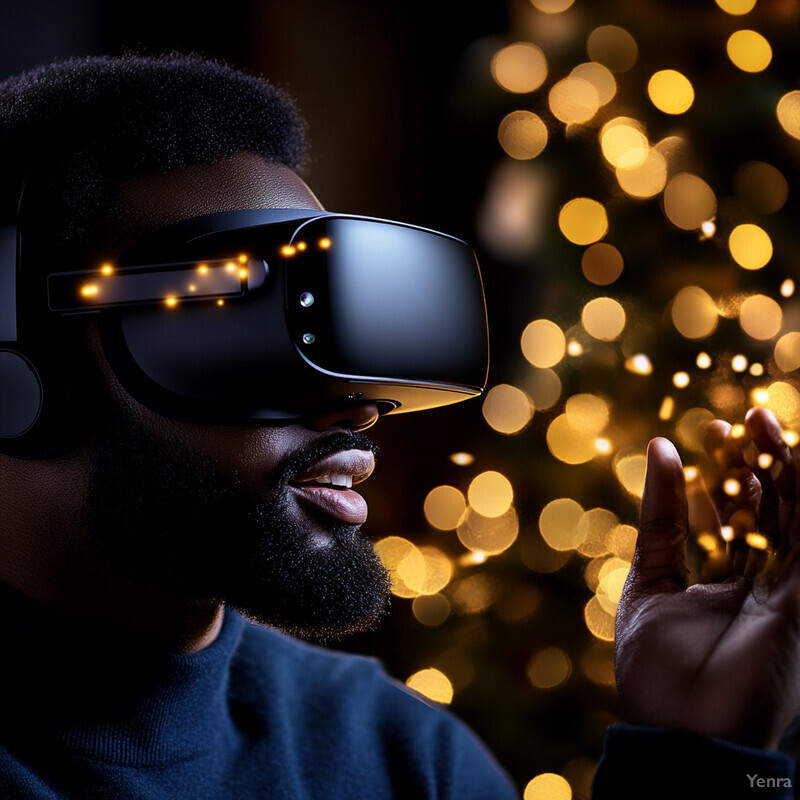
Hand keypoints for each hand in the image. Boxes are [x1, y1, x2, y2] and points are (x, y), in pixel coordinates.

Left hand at [614, 406, 799, 748]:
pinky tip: (792, 455)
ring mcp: (783, 593)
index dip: (718, 477)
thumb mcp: (647, 579)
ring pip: (789, 519)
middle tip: (735, 420)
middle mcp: (756, 586)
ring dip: (780, 469)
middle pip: (761, 513)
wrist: (678, 730)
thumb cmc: (655, 668)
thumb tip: (659, 449)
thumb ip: (659, 519)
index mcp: (719, 586)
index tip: (703, 436)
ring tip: (761, 420)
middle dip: (750, 465)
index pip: (725, 519)